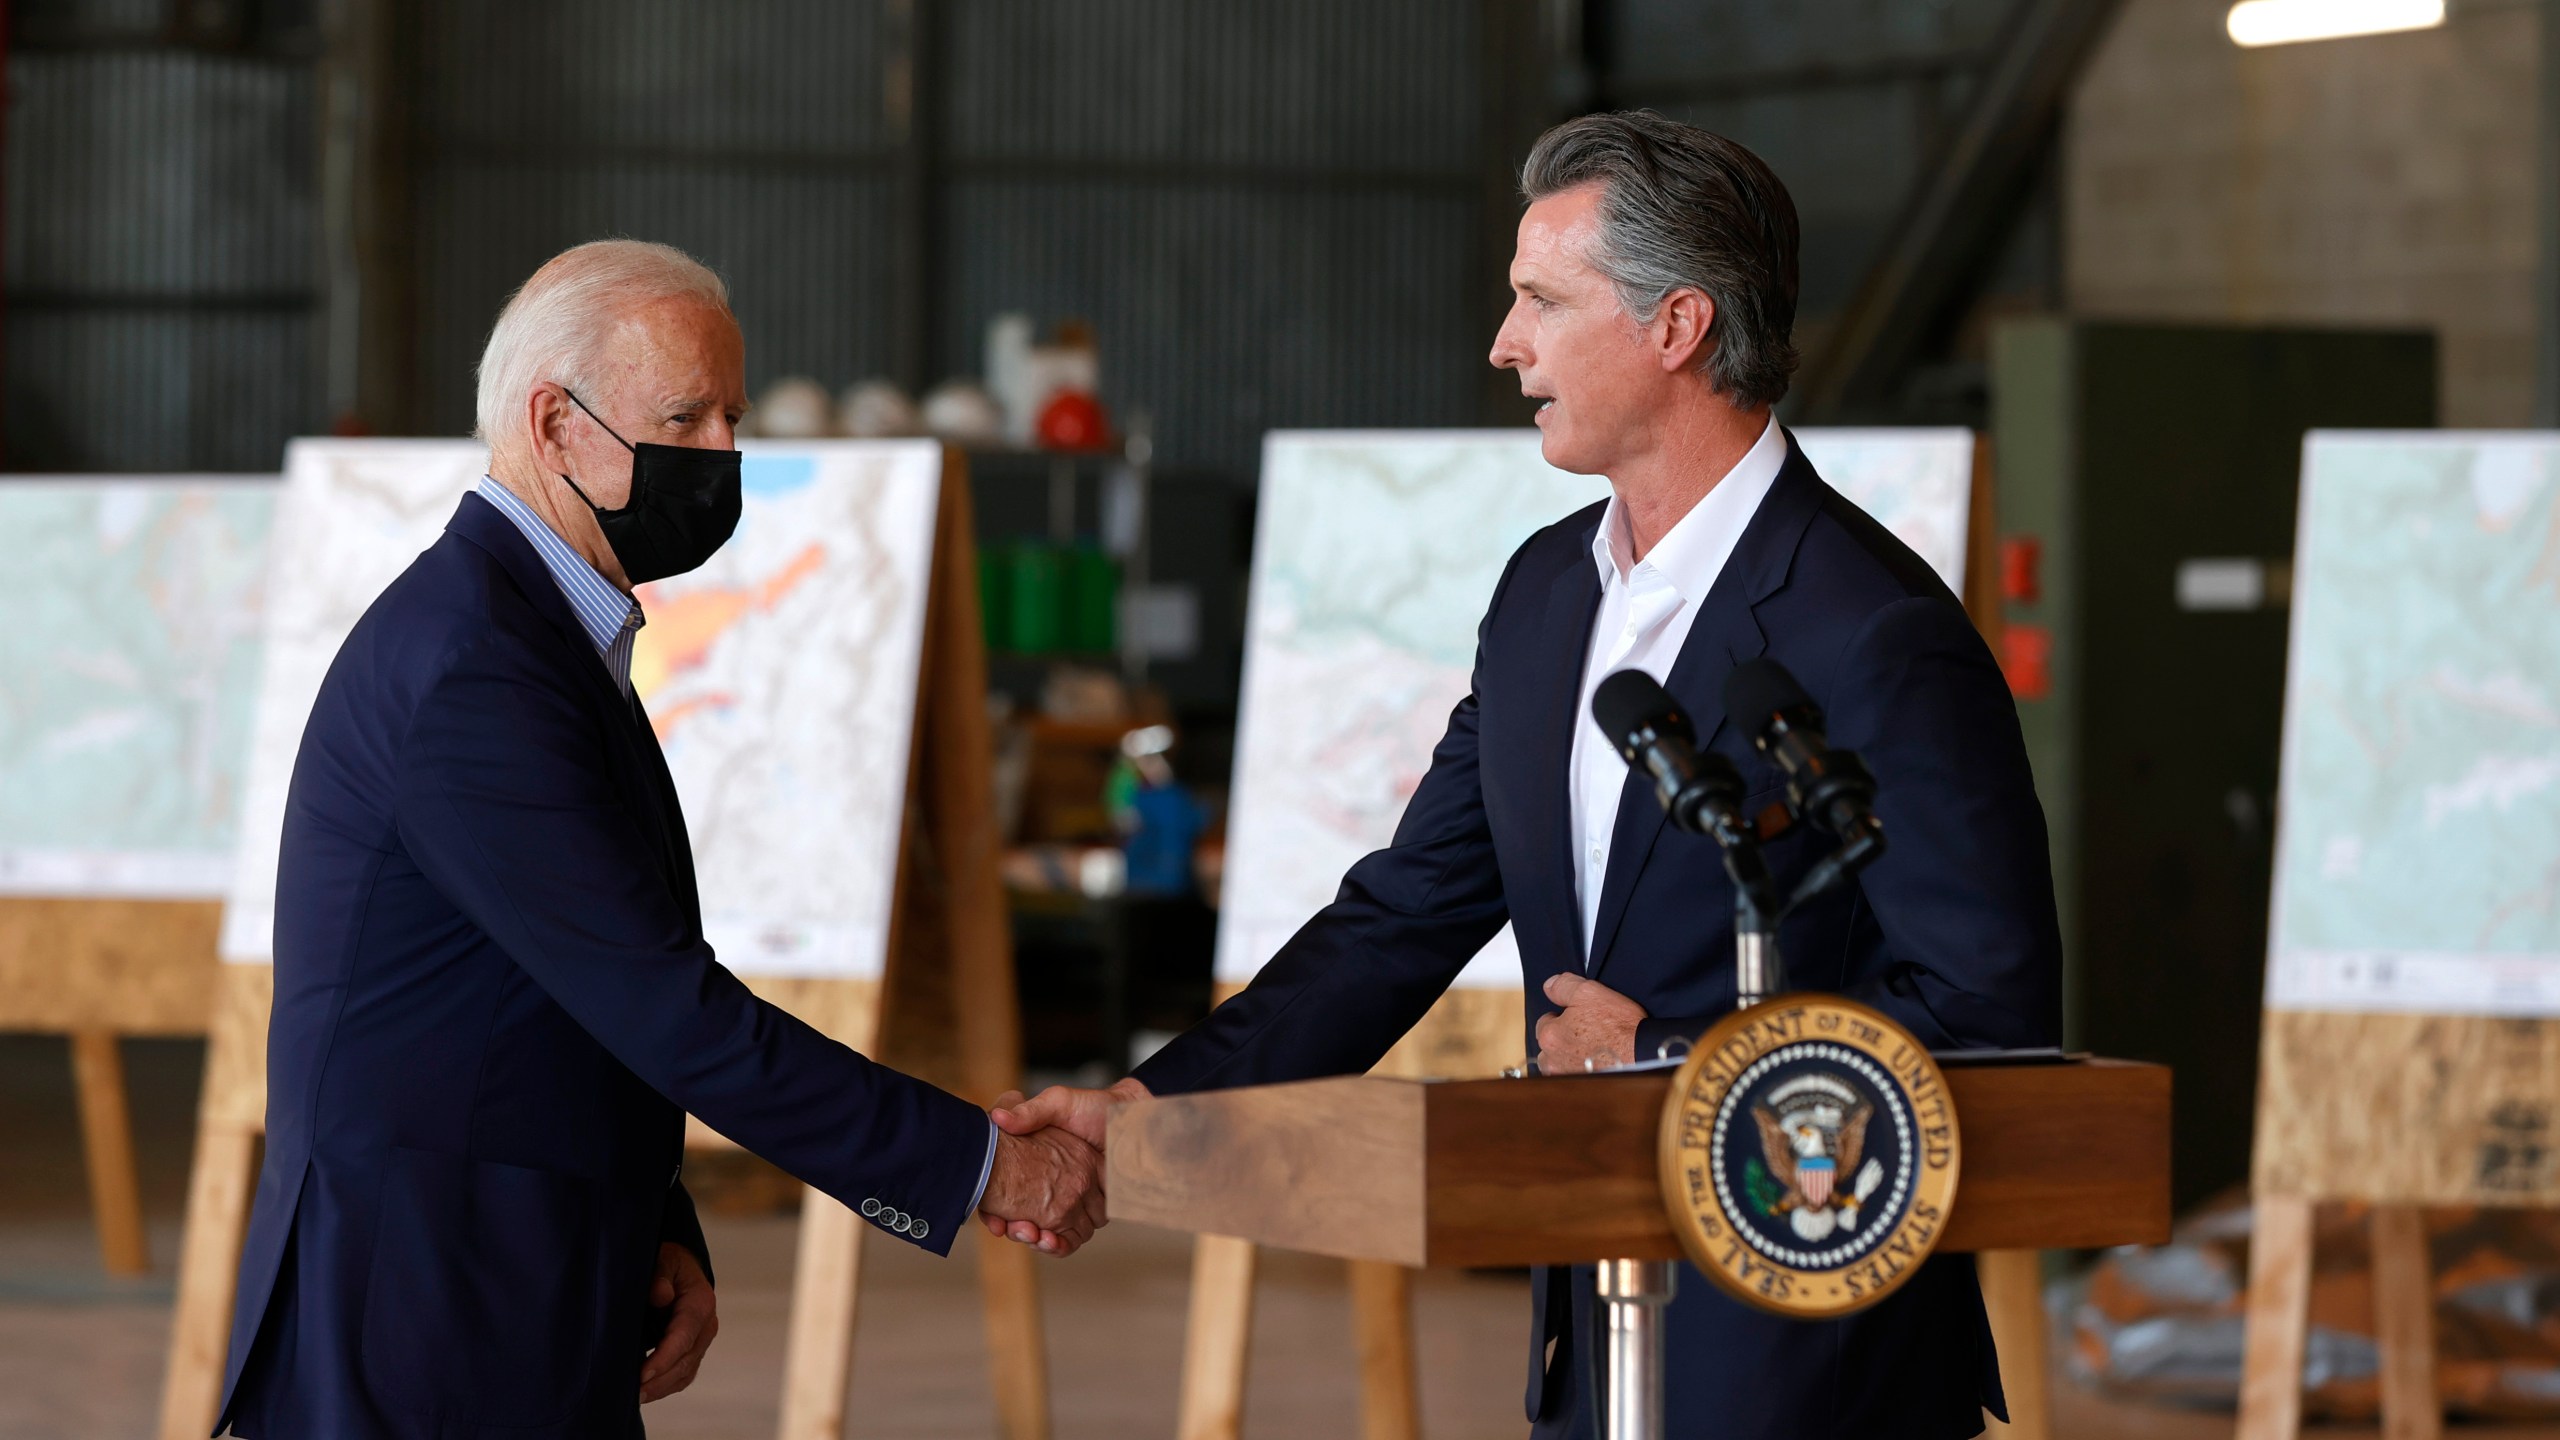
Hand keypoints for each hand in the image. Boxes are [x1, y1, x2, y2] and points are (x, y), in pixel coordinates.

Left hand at [639, 1241, 716, 1402]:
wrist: (680, 1268)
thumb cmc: (668, 1263)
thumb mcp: (664, 1259)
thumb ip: (660, 1274)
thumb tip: (661, 1295)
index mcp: (700, 1302)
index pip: (683, 1337)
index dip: (663, 1359)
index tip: (642, 1375)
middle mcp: (706, 1325)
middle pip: (685, 1361)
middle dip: (659, 1380)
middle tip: (632, 1394)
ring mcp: (701, 1340)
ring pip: (685, 1372)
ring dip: (661, 1388)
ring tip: (636, 1398)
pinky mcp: (693, 1350)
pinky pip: (683, 1374)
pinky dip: (666, 1386)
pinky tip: (646, 1393)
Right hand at [984, 1079, 1148, 1249]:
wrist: (1134, 1117)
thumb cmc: (1095, 1106)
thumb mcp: (1058, 1102)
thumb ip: (1030, 1112)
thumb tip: (997, 1117)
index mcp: (1035, 1164)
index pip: (1005, 1192)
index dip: (993, 1208)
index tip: (992, 1217)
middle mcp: (1049, 1184)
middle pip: (1022, 1217)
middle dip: (1014, 1228)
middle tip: (1012, 1228)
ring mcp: (1068, 1199)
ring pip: (1043, 1231)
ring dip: (1034, 1239)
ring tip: (1033, 1236)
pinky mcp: (1089, 1210)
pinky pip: (1070, 1236)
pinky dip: (1059, 1245)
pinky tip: (1051, 1241)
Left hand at [1535, 972, 1645, 1072]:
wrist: (1644, 1054)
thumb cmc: (1619, 1026)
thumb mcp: (1589, 992)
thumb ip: (1563, 986)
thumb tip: (1549, 986)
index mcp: (1550, 1037)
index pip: (1545, 1022)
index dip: (1563, 1017)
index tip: (1580, 1017)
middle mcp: (1553, 1062)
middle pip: (1550, 1047)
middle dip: (1563, 1040)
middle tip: (1589, 1033)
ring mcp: (1567, 1079)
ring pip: (1560, 1065)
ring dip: (1571, 1058)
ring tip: (1594, 1050)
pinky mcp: (1583, 1090)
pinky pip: (1575, 1079)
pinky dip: (1583, 1072)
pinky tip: (1599, 1064)